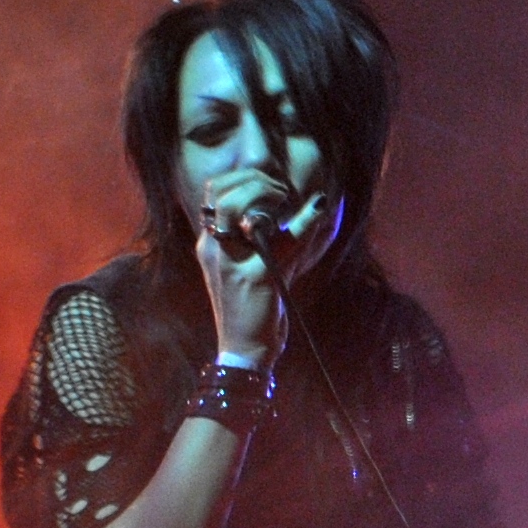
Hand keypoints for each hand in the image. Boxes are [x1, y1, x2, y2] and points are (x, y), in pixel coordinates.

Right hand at [192, 181, 328, 363]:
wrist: (246, 350)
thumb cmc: (256, 309)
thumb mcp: (262, 266)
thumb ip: (278, 235)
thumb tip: (315, 203)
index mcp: (211, 244)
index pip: (214, 191)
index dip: (243, 177)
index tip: (273, 185)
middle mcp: (213, 248)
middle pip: (220, 191)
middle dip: (254, 179)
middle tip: (282, 192)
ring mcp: (229, 261)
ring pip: (233, 206)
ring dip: (265, 193)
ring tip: (287, 200)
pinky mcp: (252, 276)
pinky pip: (278, 239)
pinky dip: (302, 222)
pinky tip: (317, 211)